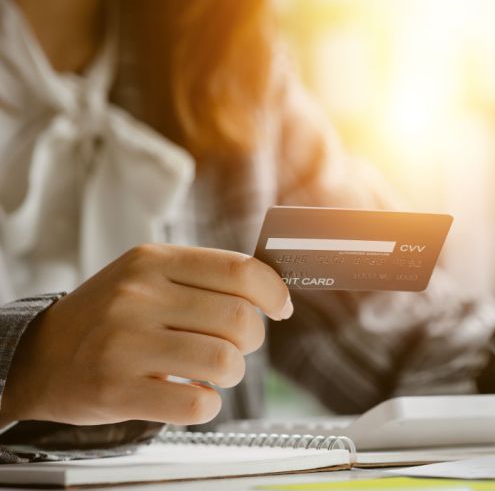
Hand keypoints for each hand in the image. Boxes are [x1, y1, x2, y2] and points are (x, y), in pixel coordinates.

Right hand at [0, 244, 292, 425]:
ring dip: (230, 374)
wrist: (39, 357)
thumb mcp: (147, 276)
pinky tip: (190, 396)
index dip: (274, 293)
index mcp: (153, 262)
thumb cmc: (110, 316)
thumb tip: (275, 292)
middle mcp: (138, 298)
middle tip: (234, 346)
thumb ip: (205, 277)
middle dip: (250, 341)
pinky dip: (206, 405)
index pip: (241, 271)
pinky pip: (197, 404)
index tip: (281, 308)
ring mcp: (125, 345)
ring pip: (225, 363)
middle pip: (240, 321)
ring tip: (209, 373)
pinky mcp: (117, 391)